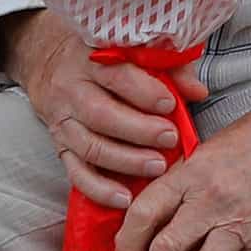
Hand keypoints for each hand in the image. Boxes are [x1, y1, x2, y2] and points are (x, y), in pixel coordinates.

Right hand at [13, 15, 201, 210]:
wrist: (51, 68)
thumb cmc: (105, 62)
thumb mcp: (132, 52)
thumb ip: (169, 69)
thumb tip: (198, 91)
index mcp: (91, 61)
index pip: (116, 75)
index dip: (144, 91)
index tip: (170, 105)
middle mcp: (72, 90)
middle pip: (100, 114)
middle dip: (139, 130)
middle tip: (170, 138)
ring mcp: (63, 122)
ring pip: (90, 146)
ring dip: (126, 161)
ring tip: (157, 167)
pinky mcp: (60, 147)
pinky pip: (76, 173)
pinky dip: (99, 189)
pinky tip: (124, 198)